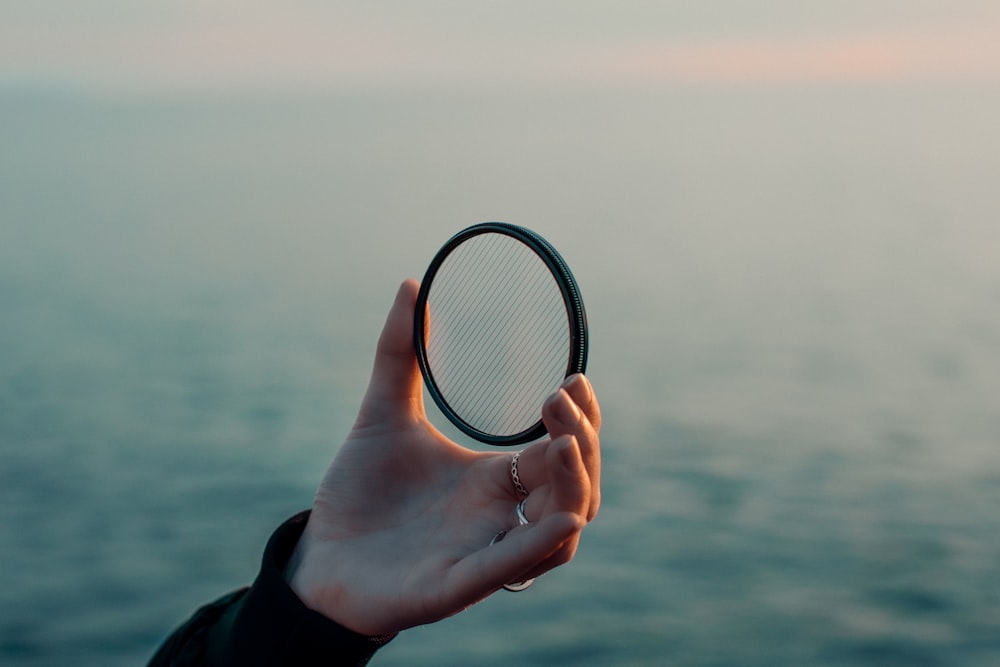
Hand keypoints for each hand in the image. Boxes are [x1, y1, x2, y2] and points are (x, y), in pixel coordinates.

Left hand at [285, 279, 600, 635]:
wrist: (319, 557)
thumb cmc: (359, 495)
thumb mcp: (381, 414)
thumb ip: (399, 354)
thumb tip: (410, 284)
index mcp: (493, 480)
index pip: (559, 450)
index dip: (577, 419)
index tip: (572, 378)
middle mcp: (499, 516)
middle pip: (573, 489)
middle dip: (583, 444)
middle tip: (564, 396)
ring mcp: (482, 553)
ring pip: (558, 536)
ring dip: (575, 490)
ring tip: (565, 443)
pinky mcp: (454, 586)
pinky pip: (508, 569)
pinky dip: (539, 546)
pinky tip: (563, 519)